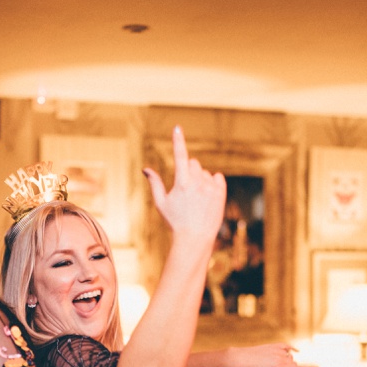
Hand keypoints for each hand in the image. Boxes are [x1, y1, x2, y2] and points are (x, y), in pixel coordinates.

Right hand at [142, 126, 225, 245]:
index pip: (180, 156)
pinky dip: (212, 183)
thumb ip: (155, 183)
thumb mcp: (161, 203)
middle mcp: (198, 183)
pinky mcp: (221, 193)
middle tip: (185, 189)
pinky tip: (207, 195)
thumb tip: (146, 169)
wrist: (195, 239)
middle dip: (188, 170)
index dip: (178, 140)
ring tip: (196, 198)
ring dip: (200, 179)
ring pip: (205, 172)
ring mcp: (211, 188)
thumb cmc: (175, 221)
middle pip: (193, 163)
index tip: (177, 128)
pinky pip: (217, 177)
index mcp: (182, 183)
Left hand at [230, 343, 317, 366]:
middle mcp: (280, 358)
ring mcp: (277, 350)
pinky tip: (294, 351)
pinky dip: (292, 349)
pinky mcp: (273, 345)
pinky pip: (287, 346)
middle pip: (294, 365)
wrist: (241, 359)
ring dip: (288, 362)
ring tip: (276, 366)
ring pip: (290, 357)